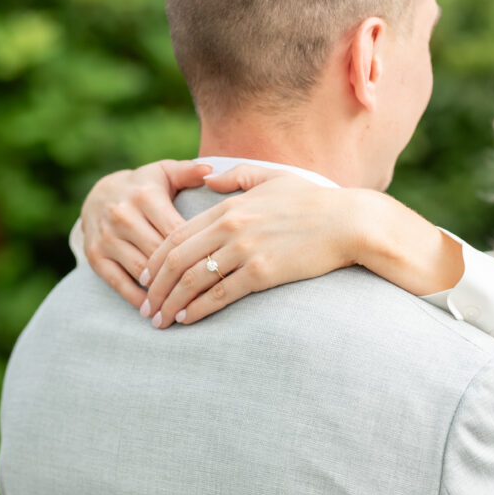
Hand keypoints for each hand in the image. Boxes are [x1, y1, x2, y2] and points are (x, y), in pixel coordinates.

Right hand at [80, 159, 211, 307]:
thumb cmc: (144, 186)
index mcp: (145, 196)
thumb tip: (211, 171)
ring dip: (164, 292)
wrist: (98, 194)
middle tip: (210, 292)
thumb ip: (188, 172)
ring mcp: (107, 238)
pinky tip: (156, 311)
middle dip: (185, 275)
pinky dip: (138, 300)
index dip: (199, 251)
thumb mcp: (164, 173)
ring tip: (188, 306)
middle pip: (160, 254)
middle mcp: (123, 216)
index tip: (221, 267)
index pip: (177, 230)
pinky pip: (118, 283)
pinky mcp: (95, 256)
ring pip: (142, 271)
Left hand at [140, 166, 354, 327]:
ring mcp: (246, 250)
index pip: (177, 235)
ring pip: (193, 280)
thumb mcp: (272, 177)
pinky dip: (198, 309)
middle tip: (146, 307)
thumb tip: (208, 177)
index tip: (145, 277)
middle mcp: (231, 227)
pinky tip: (187, 319)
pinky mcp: (263, 273)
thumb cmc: (313, 200)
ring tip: (160, 319)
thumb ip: (236, 175)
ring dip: (171, 303)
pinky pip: (220, 295)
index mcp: (229, 205)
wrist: (348, 222)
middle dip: (156, 287)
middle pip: (177, 260)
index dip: (155, 259)